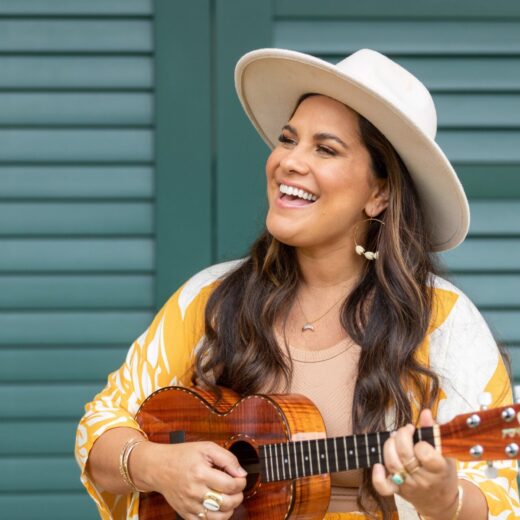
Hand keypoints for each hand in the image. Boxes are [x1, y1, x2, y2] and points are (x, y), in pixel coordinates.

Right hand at [131, 440, 246, 519]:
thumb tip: (241, 473)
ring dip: (230, 509)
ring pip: (219, 517)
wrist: (158, 467)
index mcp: (200, 473)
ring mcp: (189, 505)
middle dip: (238, 496)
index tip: (240, 478)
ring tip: (229, 498)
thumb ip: (227, 458)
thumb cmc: (183, 456)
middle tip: (237, 489)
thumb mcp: (206, 448)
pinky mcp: (185, 514)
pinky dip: (217, 517)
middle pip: (227, 503)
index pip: (230, 485)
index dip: (241, 482)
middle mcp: (194, 492)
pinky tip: (217, 506)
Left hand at [372, 410, 458, 518]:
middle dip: (401, 436)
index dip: (418, 441)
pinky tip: (378, 464)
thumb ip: (432, 430)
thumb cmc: (443, 472)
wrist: (441, 500)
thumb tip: (425, 412)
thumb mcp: (444, 452)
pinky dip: (377, 476)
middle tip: (405, 430)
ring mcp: (408, 485)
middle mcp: (423, 479)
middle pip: (404, 455)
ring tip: (395, 438)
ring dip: (389, 446)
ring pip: (392, 464)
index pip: (424, 453)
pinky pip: (383, 487)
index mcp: (438, 469)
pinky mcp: (397, 490)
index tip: (419, 435)